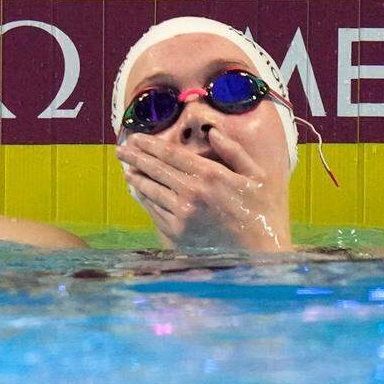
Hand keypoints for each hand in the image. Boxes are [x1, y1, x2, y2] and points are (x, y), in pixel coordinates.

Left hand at [115, 128, 290, 251]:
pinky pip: (155, 210)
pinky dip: (144, 198)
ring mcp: (183, 213)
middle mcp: (192, 192)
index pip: (171, 154)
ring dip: (137, 178)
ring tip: (127, 169)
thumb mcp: (257, 175)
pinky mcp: (178, 231)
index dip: (150, 145)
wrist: (260, 252)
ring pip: (151, 190)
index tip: (136, 138)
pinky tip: (138, 192)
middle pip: (155, 169)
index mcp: (211, 174)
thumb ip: (234, 151)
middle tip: (121, 149)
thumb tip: (213, 131)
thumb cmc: (262, 211)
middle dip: (136, 157)